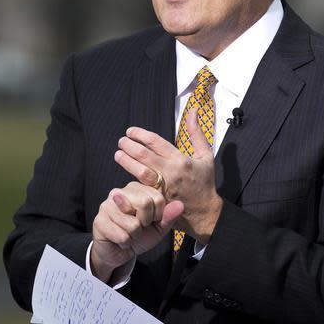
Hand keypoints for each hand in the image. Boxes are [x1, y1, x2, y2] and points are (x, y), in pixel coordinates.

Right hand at [90, 181, 182, 282]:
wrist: (119, 253)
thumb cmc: (138, 236)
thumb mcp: (158, 227)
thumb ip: (168, 216)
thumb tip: (180, 205)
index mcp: (136, 189)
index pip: (157, 197)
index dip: (157, 215)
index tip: (150, 221)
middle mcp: (119, 192)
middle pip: (145, 203)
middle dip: (145, 223)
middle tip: (138, 227)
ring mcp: (107, 205)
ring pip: (133, 224)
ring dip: (134, 236)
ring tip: (128, 233)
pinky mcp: (99, 221)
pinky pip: (122, 235)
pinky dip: (125, 243)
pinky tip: (119, 239)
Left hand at [114, 108, 222, 242]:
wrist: (204, 213)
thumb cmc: (204, 182)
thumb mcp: (205, 156)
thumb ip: (196, 133)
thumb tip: (193, 111)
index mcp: (181, 160)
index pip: (156, 142)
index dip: (140, 134)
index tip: (130, 131)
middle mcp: (171, 173)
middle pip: (144, 155)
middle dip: (129, 146)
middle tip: (121, 141)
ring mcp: (163, 188)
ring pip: (139, 172)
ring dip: (126, 161)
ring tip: (118, 154)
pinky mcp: (157, 200)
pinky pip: (140, 187)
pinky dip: (131, 178)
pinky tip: (126, 171)